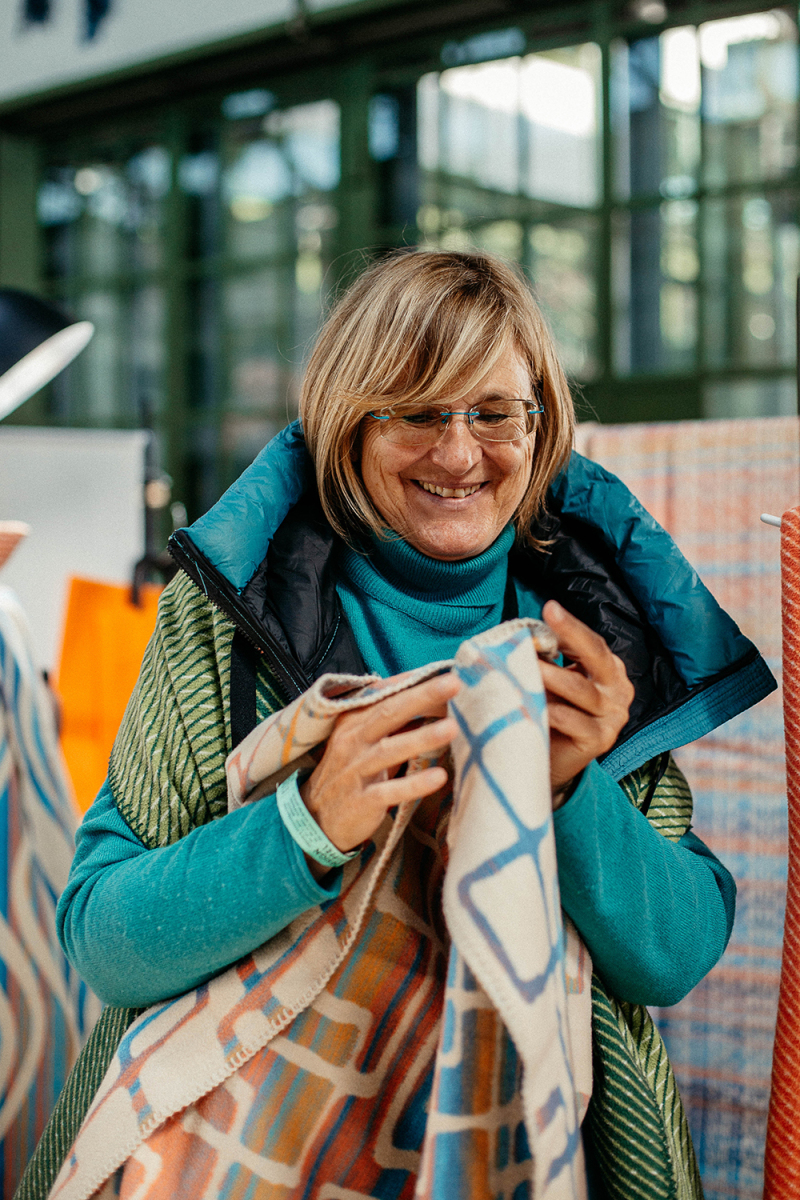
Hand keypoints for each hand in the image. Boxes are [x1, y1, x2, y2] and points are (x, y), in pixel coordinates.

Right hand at [298, 672, 460, 869]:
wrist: (316, 818)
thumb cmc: (351, 771)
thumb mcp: (363, 740)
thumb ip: (393, 721)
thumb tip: (436, 700)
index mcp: (354, 719)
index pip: (385, 694)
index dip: (414, 682)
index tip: (446, 671)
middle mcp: (352, 739)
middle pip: (389, 712)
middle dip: (423, 696)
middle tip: (454, 683)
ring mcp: (355, 770)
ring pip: (390, 750)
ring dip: (422, 738)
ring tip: (452, 728)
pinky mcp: (361, 801)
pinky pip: (389, 791)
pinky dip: (414, 784)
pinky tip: (439, 777)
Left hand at [540, 600, 633, 807]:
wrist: (549, 762)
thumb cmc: (550, 713)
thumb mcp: (553, 681)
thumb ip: (548, 659)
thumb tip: (526, 634)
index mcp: (609, 671)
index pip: (592, 643)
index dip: (571, 626)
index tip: (550, 608)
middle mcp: (618, 691)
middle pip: (596, 657)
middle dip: (571, 635)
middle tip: (549, 617)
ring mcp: (613, 717)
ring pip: (581, 690)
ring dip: (552, 676)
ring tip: (528, 665)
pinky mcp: (601, 740)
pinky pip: (575, 721)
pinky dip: (553, 711)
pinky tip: (534, 704)